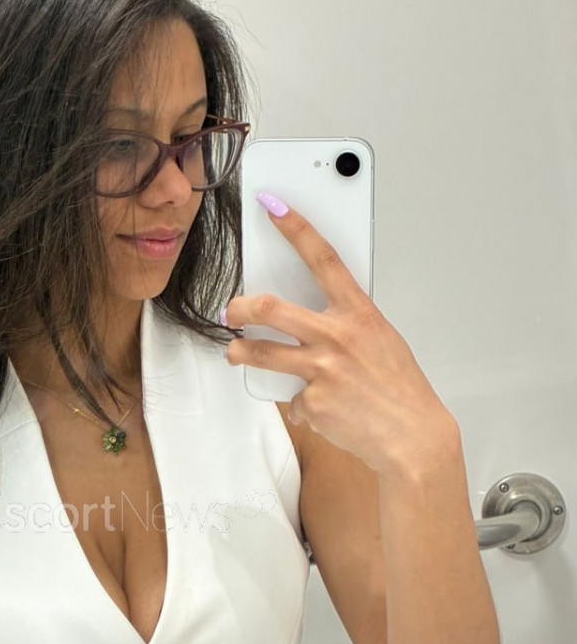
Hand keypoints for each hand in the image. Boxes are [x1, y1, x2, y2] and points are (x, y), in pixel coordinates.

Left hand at [224, 199, 455, 476]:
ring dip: (241, 352)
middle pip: (271, 309)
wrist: (411, 437)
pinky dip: (303, 406)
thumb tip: (312, 321)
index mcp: (359, 313)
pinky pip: (294, 400)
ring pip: (262, 354)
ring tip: (235, 353)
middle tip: (232, 311)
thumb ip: (346, 325)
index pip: (323, 258)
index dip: (296, 228)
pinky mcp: (313, 403)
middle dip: (241, 308)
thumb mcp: (380, 340)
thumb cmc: (399, 388)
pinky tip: (324, 411)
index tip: (273, 206)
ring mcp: (322, 370)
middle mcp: (337, 336)